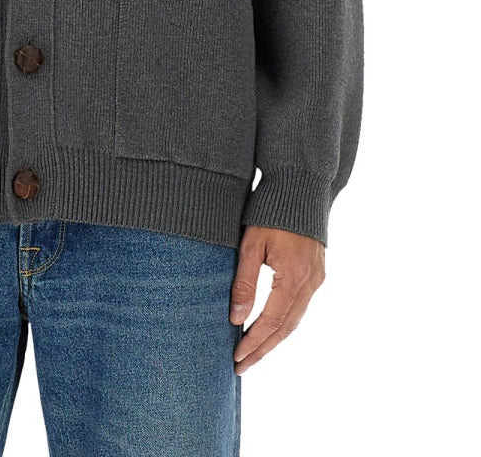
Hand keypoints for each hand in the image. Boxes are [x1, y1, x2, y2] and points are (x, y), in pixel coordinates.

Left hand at [229, 225, 324, 373]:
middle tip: (241, 366)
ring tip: (253, 354)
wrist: (301, 187)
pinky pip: (300, 307)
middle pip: (285, 328)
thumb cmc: (270, 211)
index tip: (236, 357)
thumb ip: (245, 282)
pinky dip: (284, 323)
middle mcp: (310, 283)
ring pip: (295, 320)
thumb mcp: (252, 244)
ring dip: (274, 339)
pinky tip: (270, 329)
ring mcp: (316, 279)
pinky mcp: (317, 273)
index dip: (253, 342)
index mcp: (293, 277)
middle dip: (263, 349)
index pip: (271, 321)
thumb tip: (236, 318)